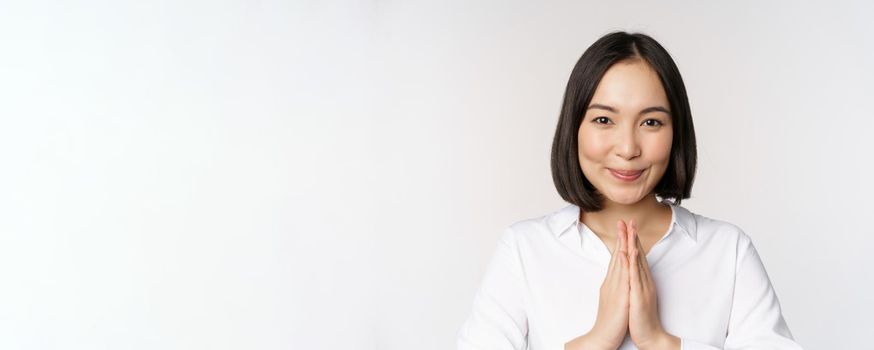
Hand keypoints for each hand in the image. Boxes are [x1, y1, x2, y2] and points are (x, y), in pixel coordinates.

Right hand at [581, 220, 631, 349]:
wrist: (603, 337)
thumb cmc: (610, 321)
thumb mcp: (613, 299)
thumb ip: (615, 286)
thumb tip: (618, 277)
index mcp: (612, 283)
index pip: (616, 259)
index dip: (620, 243)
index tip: (623, 228)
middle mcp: (612, 282)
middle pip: (617, 256)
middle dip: (621, 237)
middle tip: (623, 220)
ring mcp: (615, 288)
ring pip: (619, 262)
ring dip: (623, 245)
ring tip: (625, 230)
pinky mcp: (620, 297)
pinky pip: (622, 277)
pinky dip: (623, 264)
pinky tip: (624, 253)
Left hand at [626, 220, 679, 349]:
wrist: (650, 336)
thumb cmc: (641, 317)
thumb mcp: (636, 295)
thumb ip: (635, 283)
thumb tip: (631, 272)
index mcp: (641, 280)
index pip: (637, 257)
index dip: (632, 241)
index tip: (628, 226)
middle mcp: (644, 281)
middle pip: (638, 255)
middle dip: (633, 237)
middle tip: (629, 220)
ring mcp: (642, 287)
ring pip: (637, 262)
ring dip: (633, 244)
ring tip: (629, 229)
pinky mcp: (638, 296)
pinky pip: (634, 277)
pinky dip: (631, 263)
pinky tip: (628, 252)